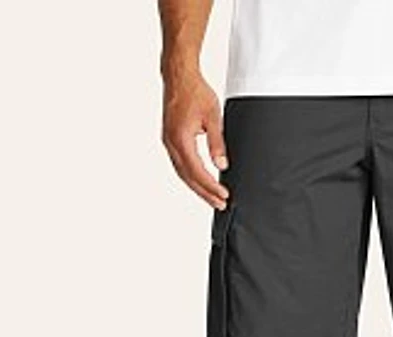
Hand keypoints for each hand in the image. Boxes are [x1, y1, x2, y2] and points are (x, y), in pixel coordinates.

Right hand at [162, 73, 229, 208]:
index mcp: (180, 139)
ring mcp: (168, 142)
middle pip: (188, 177)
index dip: (211, 186)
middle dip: (205, 193)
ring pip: (182, 173)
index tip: (224, 195)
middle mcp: (171, 143)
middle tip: (220, 204)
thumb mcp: (213, 117)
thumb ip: (217, 143)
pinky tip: (200, 182)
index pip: (197, 171)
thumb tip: (222, 165)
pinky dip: (191, 176)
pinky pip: (180, 164)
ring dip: (198, 187)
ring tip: (212, 198)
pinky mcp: (170, 140)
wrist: (179, 76)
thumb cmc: (195, 91)